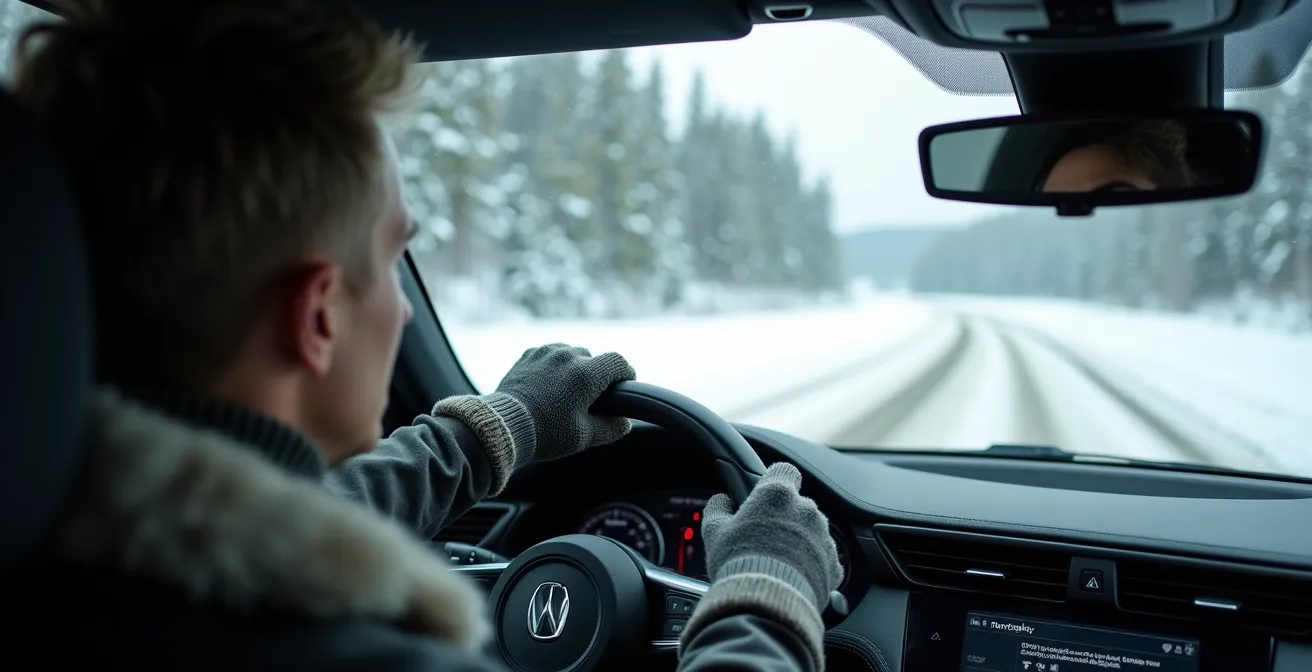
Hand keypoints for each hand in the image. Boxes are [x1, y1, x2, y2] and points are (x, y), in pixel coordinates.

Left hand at [433, 344, 633, 494]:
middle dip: (597, 374)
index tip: (625, 385)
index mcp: (586, 373)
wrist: (504, 427)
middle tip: (591, 397)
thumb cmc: (546, 434)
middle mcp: (568, 355)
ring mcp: (546, 352)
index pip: (618, 361)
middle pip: (593, 358)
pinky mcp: (528, 355)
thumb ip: (611, 428)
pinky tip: (547, 385)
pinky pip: (549, 354)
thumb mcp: (584, 437)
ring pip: (571, 353)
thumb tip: (624, 422)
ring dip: (574, 367)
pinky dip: (553, 365)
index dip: (626, 373)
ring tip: (566, 391)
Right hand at [679, 462, 841, 668]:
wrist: (767, 602)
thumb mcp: (715, 532)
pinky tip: (795, 577)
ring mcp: (824, 536)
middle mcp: (805, 510)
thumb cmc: (739, 564)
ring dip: (801, 541)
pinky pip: (825, 559)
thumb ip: (717, 508)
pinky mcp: (834, 564)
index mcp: (776, 494)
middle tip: (766, 538)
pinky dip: (814, 566)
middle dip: (786, 518)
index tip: (767, 493)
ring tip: (779, 562)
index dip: (776, 480)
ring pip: (814, 531)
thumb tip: (720, 500)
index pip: (785, 470)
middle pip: (799, 504)